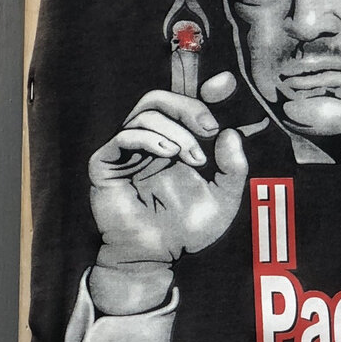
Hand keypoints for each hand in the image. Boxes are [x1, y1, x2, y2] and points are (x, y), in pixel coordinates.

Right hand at [87, 71, 249, 273]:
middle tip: (209, 129)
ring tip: (192, 157)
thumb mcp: (224, 199)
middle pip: (159, 98)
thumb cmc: (186, 230)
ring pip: (145, 114)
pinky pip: (123, 136)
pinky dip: (148, 138)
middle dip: (189, 106)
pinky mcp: (106, 164)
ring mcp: (126, 152)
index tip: (225, 85)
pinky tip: (167, 154)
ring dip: (175, 130)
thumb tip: (231, 134)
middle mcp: (148, 142)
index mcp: (174, 143)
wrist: (156, 256)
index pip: (183, 103)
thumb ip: (234, 168)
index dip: (202, 89)